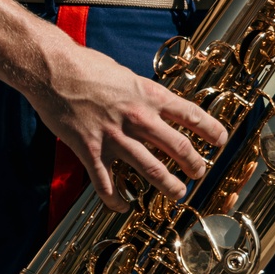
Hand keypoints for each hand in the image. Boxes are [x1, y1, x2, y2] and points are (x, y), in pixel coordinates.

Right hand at [21, 35, 227, 211]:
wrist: (53, 70)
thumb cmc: (87, 66)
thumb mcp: (125, 75)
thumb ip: (141, 94)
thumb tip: (154, 105)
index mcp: (149, 95)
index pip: (191, 115)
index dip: (212, 130)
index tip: (221, 141)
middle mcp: (138, 118)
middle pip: (178, 147)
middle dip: (195, 164)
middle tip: (199, 173)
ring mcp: (115, 136)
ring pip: (151, 170)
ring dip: (168, 186)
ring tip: (177, 193)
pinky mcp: (92, 151)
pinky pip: (107, 185)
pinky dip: (116, 201)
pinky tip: (123, 207)